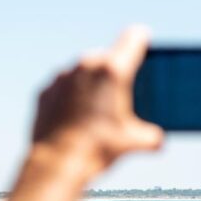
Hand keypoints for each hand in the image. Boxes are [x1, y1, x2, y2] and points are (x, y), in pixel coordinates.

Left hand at [32, 26, 163, 178]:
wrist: (56, 163)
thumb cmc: (98, 149)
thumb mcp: (133, 142)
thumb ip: (151, 136)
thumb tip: (157, 141)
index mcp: (113, 70)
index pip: (134, 36)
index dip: (141, 41)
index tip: (143, 46)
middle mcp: (85, 66)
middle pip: (106, 55)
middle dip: (113, 69)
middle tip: (119, 90)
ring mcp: (61, 78)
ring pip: (81, 71)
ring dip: (89, 82)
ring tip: (95, 107)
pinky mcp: (44, 91)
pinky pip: (61, 87)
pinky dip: (68, 96)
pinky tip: (73, 115)